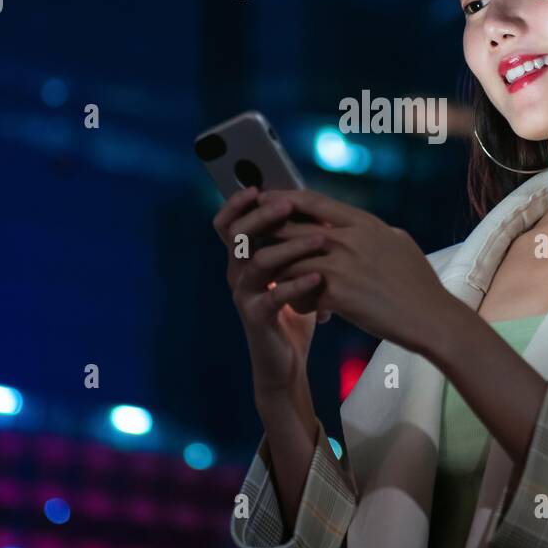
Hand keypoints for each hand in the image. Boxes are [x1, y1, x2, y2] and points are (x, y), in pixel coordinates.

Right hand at [211, 186, 331, 396]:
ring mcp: (244, 297)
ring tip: (319, 239)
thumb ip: (294, 243)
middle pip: (237, 236)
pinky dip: (297, 285)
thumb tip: (312, 203)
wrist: (286, 361)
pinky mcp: (257, 320)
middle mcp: (237, 273)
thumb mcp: (293, 271)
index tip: (257, 186)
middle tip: (287, 205)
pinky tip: (319, 277)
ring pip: (258, 263)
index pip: (228, 223)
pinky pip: (273, 298)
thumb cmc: (293, 310)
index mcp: (243, 258)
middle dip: (262, 216)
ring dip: (290, 247)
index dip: (237, 203)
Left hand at [263, 189, 456, 358]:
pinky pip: (300, 294)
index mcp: (362, 222)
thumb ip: (370, 230)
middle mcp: (348, 238)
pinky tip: (306, 310)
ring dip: (279, 274)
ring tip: (278, 284)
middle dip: (267, 234)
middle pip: (290, 227)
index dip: (283, 198)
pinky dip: (298, 302)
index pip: (312, 200)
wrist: (431, 318)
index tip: (265, 198)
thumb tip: (355, 223)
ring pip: (288, 262)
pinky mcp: (337, 294)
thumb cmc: (419, 283)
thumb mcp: (397, 242)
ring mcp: (341, 265)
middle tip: (251, 240)